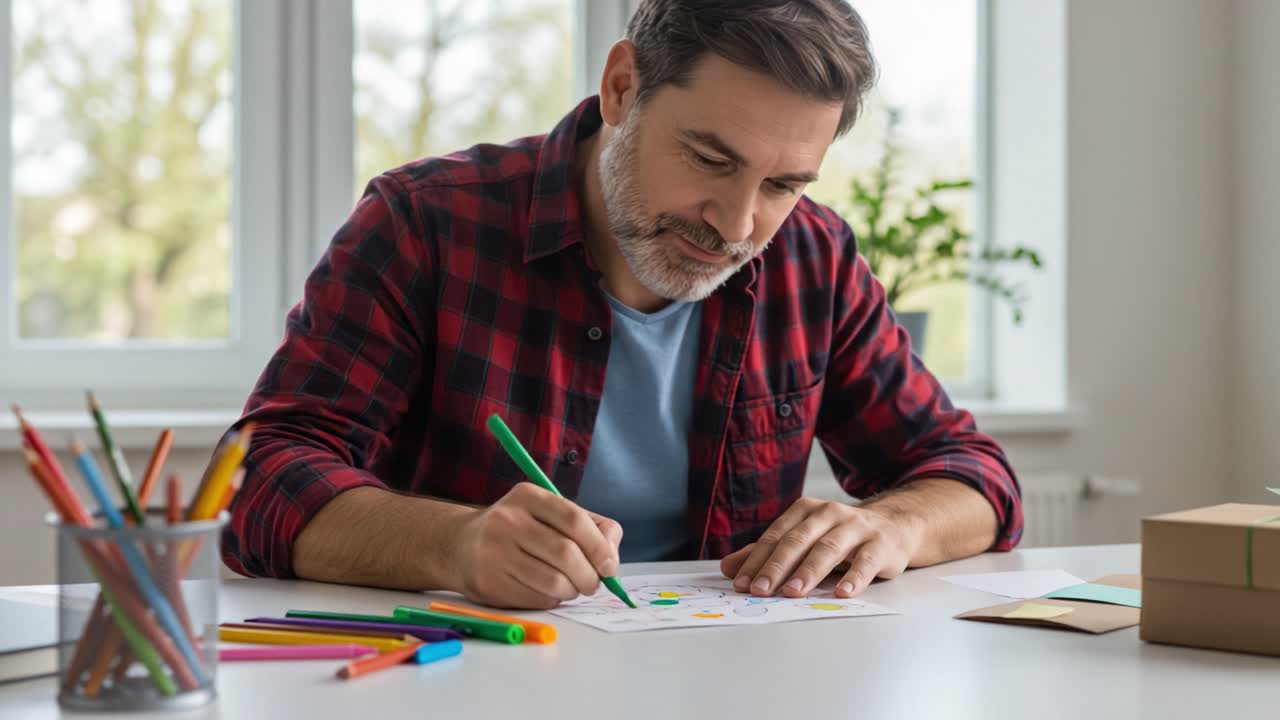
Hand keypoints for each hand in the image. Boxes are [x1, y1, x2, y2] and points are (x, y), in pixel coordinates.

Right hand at [449, 483, 622, 608]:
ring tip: (571, 587)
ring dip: (572, 590)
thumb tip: (611, 557)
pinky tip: (545, 590)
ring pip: (553, 581)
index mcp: (528, 496)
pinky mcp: (489, 583)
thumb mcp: (549, 513)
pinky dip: (552, 599)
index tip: (609, 565)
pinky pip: (536, 598)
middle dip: (589, 576)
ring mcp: (494, 553)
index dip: (599, 546)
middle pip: (566, 554)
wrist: (461, 546)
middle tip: (593, 583)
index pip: (574, 520)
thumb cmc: (520, 530)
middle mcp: (507, 521)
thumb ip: (590, 526)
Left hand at [719, 497, 919, 598]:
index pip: (776, 536)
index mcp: (805, 511)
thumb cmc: (840, 536)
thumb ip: (767, 553)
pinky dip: (854, 577)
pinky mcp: (881, 544)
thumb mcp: (803, 540)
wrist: (892, 526)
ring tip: (792, 593)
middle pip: (798, 541)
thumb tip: (728, 568)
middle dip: (777, 566)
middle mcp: (829, 513)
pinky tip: (842, 592)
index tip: (741, 584)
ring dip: (809, 572)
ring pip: (828, 549)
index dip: (757, 560)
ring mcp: (856, 527)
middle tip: (761, 590)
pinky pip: (866, 561)